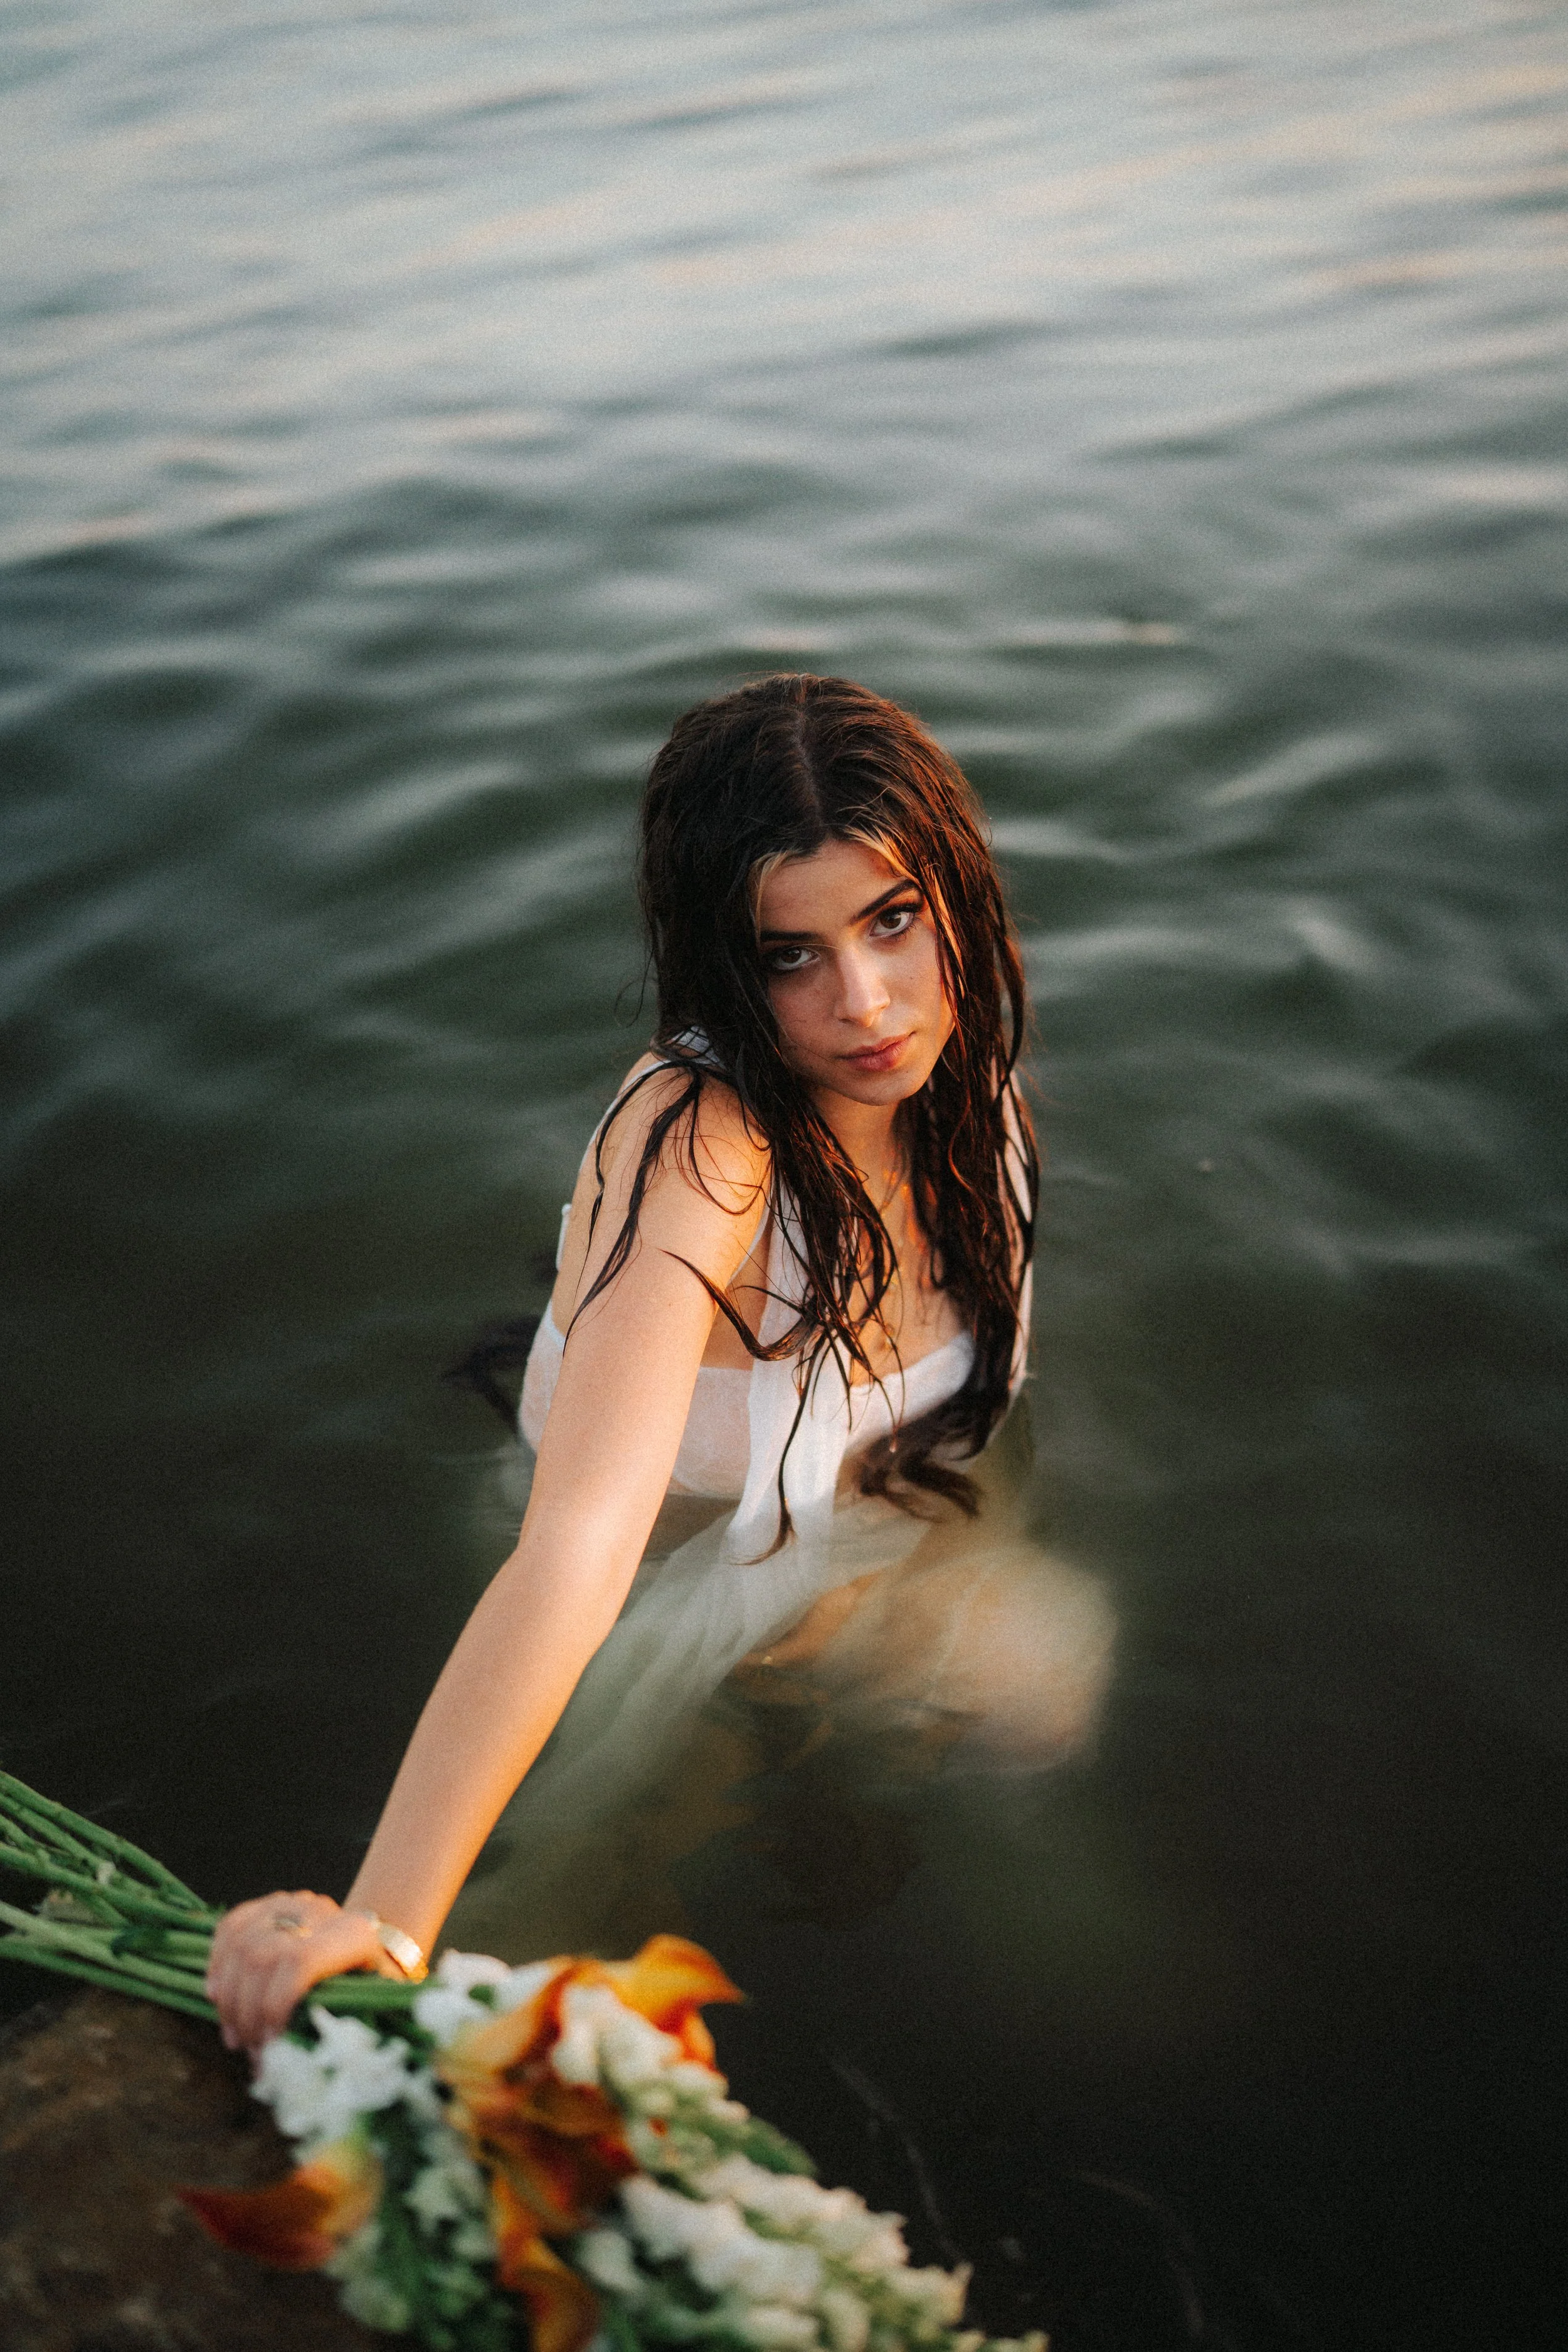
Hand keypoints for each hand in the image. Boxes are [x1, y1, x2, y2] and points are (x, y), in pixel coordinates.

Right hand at [204, 1891, 389, 2054]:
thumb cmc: (371, 1988)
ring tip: (236, 2035)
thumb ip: (337, 2027)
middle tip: (251, 2050)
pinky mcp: (270, 1903)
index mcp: (355, 1936)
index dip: (274, 2007)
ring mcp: (293, 1902)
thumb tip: (292, 2067)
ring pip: (241, 1944)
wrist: (374, 1947)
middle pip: (262, 1957)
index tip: (270, 2046)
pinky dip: (217, 1963)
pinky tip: (217, 1996)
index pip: (299, 1964)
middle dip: (247, 2012)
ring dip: (229, 1998)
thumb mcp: (369, 2007)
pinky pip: (230, 1927)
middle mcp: (322, 1912)